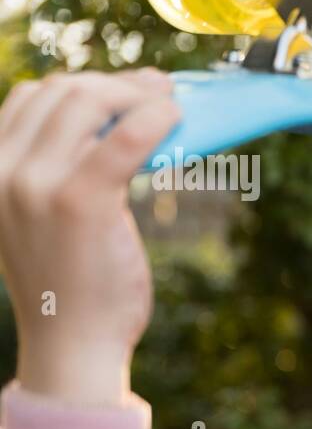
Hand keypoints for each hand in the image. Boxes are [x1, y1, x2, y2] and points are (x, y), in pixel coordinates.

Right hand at [0, 68, 180, 405]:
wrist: (72, 346)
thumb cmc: (73, 287)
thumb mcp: (45, 221)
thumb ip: (58, 174)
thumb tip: (115, 125)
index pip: (31, 97)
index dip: (86, 83)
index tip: (130, 89)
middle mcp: (2, 172)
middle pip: (62, 91)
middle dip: (118, 83)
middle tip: (161, 92)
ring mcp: (35, 184)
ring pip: (87, 101)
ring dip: (137, 94)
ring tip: (171, 105)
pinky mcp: (78, 201)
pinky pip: (124, 138)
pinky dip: (155, 118)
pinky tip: (177, 119)